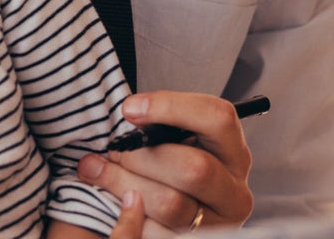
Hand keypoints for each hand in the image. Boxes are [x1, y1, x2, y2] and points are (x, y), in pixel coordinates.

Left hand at [80, 92, 251, 233]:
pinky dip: (128, 217)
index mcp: (235, 154)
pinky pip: (155, 233)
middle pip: (195, 168)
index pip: (218, 119)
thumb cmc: (173, 168)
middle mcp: (234, 192)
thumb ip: (163, 126)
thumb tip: (132, 111)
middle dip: (143, 157)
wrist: (181, 211)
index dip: (172, 108)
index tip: (130, 109)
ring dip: (124, 184)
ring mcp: (218, 225)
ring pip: (170, 204)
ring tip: (98, 171)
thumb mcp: (179, 143)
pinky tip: (115, 200)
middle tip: (113, 150)